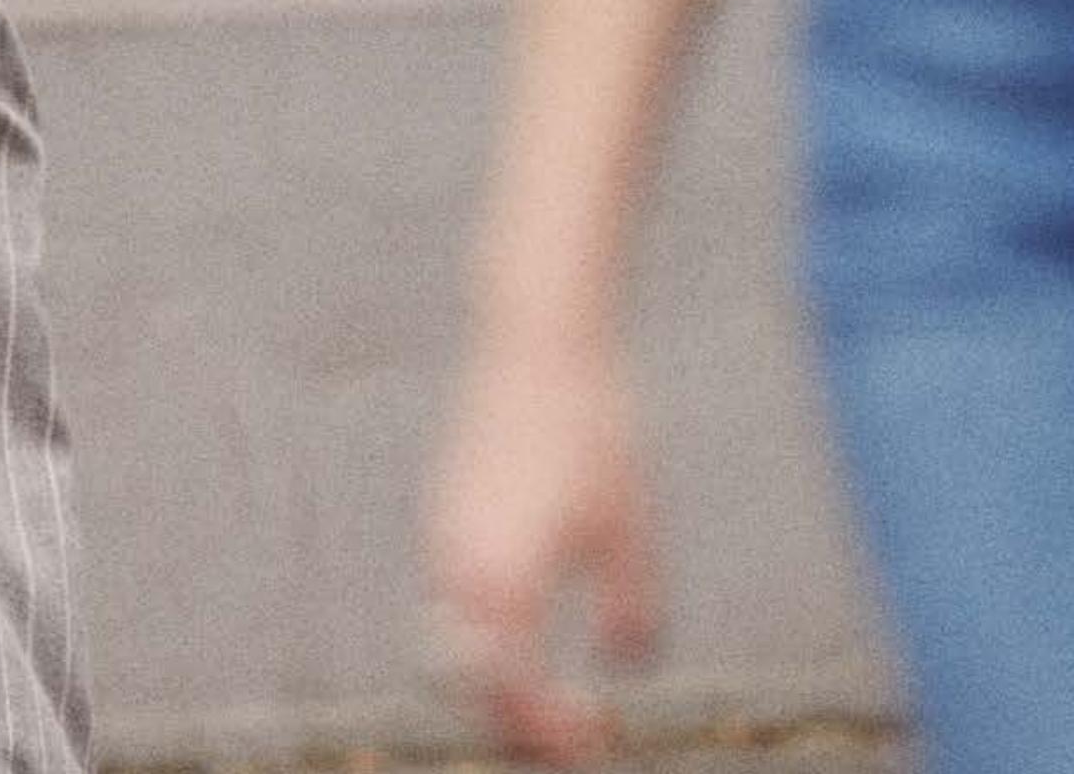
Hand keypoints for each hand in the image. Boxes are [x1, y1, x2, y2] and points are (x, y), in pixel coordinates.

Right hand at [421, 335, 662, 764]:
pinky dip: (479, 633)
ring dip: (490, 680)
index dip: (554, 736)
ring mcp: (443, 535)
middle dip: (514, 724)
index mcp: (502, 584)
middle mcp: (458, 569)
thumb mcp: (629, 526)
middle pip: (467, 686)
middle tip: (572, 734)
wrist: (540, 339)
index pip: (514, 698)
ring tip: (547, 689)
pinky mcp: (444, 508)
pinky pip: (447, 598)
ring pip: (447, 643)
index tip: (598, 740)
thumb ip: (630, 608)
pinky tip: (525, 624)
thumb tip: (625, 660)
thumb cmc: (594, 429)